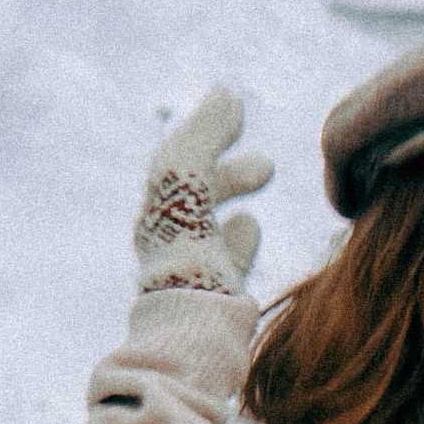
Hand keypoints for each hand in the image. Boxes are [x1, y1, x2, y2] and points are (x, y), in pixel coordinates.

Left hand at [132, 85, 272, 296]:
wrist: (192, 334)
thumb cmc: (185, 254)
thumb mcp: (185, 182)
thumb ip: (201, 136)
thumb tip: (225, 90)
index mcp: (156, 215)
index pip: (182, 164)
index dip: (210, 133)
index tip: (237, 108)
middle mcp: (169, 245)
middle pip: (197, 197)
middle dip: (228, 175)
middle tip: (266, 165)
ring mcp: (190, 274)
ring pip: (211, 232)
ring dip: (231, 206)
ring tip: (256, 198)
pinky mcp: (212, 302)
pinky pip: (224, 266)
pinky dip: (239, 244)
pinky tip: (248, 235)